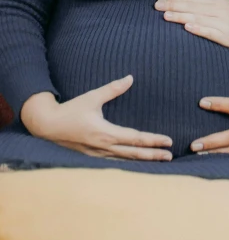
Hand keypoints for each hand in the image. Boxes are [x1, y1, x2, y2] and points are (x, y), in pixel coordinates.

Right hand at [21, 75, 172, 160]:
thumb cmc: (71, 110)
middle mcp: (104, 146)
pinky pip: (116, 160)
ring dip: (143, 160)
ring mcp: (98, 153)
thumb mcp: (92, 97)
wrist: (48, 125)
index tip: (168, 141)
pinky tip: (136, 161)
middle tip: (170, 156)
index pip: (136, 138)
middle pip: (134, 153)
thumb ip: (113, 89)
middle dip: (153, 154)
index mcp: (106, 133)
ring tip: (159, 160)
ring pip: (126, 159)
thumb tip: (130, 78)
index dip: (153, 140)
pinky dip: (129, 161)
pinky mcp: (93, 155)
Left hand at [155, 0, 228, 63]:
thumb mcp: (226, 8)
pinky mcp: (227, 37)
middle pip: (193, 6)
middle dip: (173, 5)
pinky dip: (199, 28)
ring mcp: (224, 23)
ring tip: (165, 16)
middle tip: (156, 5)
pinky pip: (211, 32)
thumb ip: (209, 7)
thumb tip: (187, 5)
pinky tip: (187, 27)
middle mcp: (220, 10)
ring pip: (199, 17)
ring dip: (181, 16)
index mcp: (219, 1)